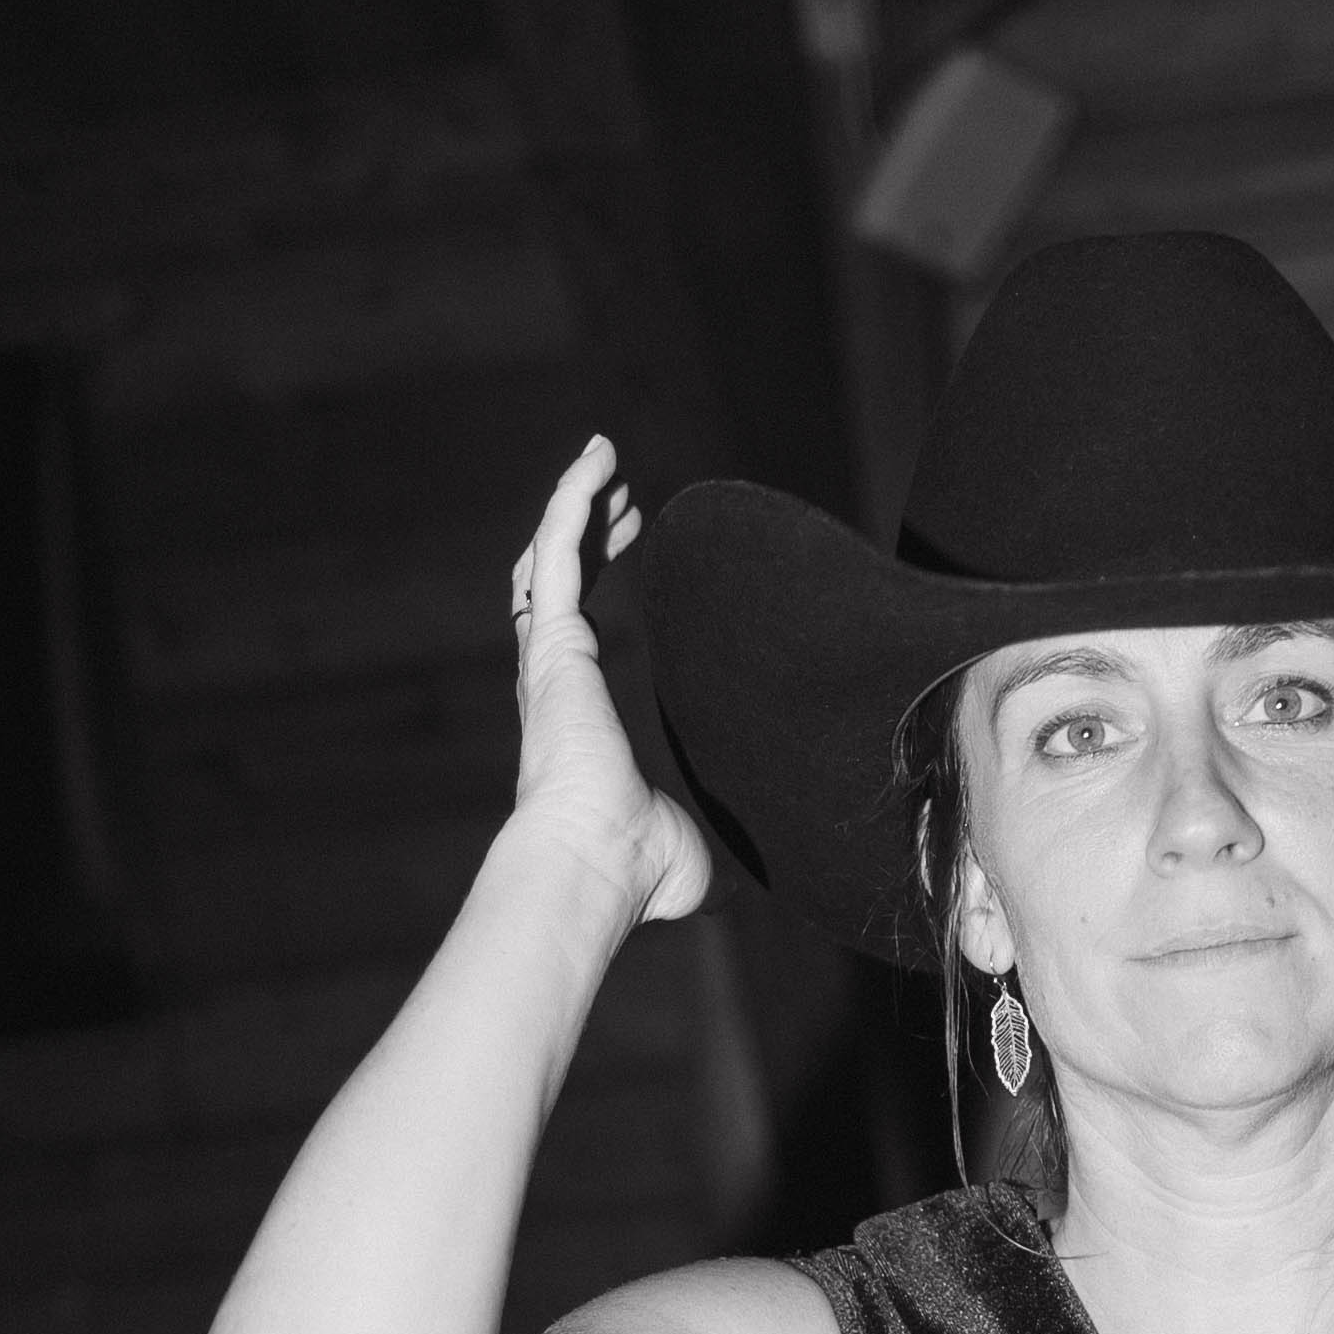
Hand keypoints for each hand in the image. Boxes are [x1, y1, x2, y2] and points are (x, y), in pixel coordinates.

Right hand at [506, 437, 711, 922]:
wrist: (598, 863)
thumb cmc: (641, 869)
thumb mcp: (703, 848)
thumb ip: (729, 845)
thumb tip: (783, 873)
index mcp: (583, 718)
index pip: (585, 633)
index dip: (605, 583)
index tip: (637, 544)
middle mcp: (558, 682)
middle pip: (562, 586)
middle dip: (590, 535)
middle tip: (625, 502)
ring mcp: (551, 658)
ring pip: (551, 558)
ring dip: (575, 506)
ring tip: (606, 463)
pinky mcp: (553, 641)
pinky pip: (554, 550)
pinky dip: (570, 500)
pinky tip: (598, 459)